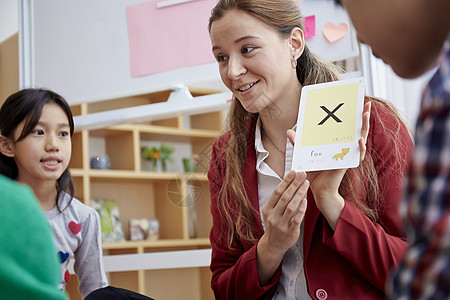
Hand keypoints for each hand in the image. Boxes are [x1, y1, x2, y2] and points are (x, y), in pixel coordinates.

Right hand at [257, 170, 308, 284]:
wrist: (273, 245)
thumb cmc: (274, 224)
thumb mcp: (270, 211)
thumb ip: (278, 199)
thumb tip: (288, 182)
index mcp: (267, 209)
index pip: (277, 192)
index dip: (286, 181)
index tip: (294, 172)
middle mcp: (273, 216)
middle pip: (285, 197)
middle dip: (294, 184)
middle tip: (303, 174)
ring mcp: (281, 225)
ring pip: (291, 206)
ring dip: (299, 193)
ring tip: (306, 184)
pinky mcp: (290, 232)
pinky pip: (297, 219)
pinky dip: (301, 209)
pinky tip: (306, 200)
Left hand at [286, 101, 370, 228]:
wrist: (318, 189)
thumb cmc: (314, 172)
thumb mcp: (305, 153)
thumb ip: (298, 143)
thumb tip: (289, 131)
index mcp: (338, 144)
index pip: (348, 127)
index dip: (353, 117)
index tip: (356, 104)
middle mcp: (346, 149)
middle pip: (358, 130)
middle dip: (363, 117)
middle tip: (366, 105)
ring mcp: (349, 156)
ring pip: (361, 140)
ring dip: (364, 127)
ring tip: (365, 115)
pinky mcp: (348, 165)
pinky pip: (357, 155)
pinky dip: (359, 148)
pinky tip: (359, 141)